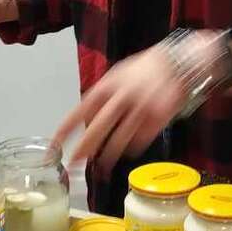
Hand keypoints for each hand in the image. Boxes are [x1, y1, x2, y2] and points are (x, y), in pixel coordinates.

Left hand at [52, 47, 185, 171]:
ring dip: (109, 156)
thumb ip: (102, 94)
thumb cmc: (144, 70)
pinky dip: (132, 147)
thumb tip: (86, 118)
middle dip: (84, 148)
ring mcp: (140, 109)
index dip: (66, 129)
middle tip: (74, 163)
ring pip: (120, 140)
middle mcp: (122, 98)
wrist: (176, 63)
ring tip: (101, 167)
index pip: (80, 110)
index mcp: (108, 86)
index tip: (55, 144)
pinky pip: (140, 140)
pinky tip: (128, 151)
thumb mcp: (117, 75)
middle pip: (99, 128)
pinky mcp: (157, 119)